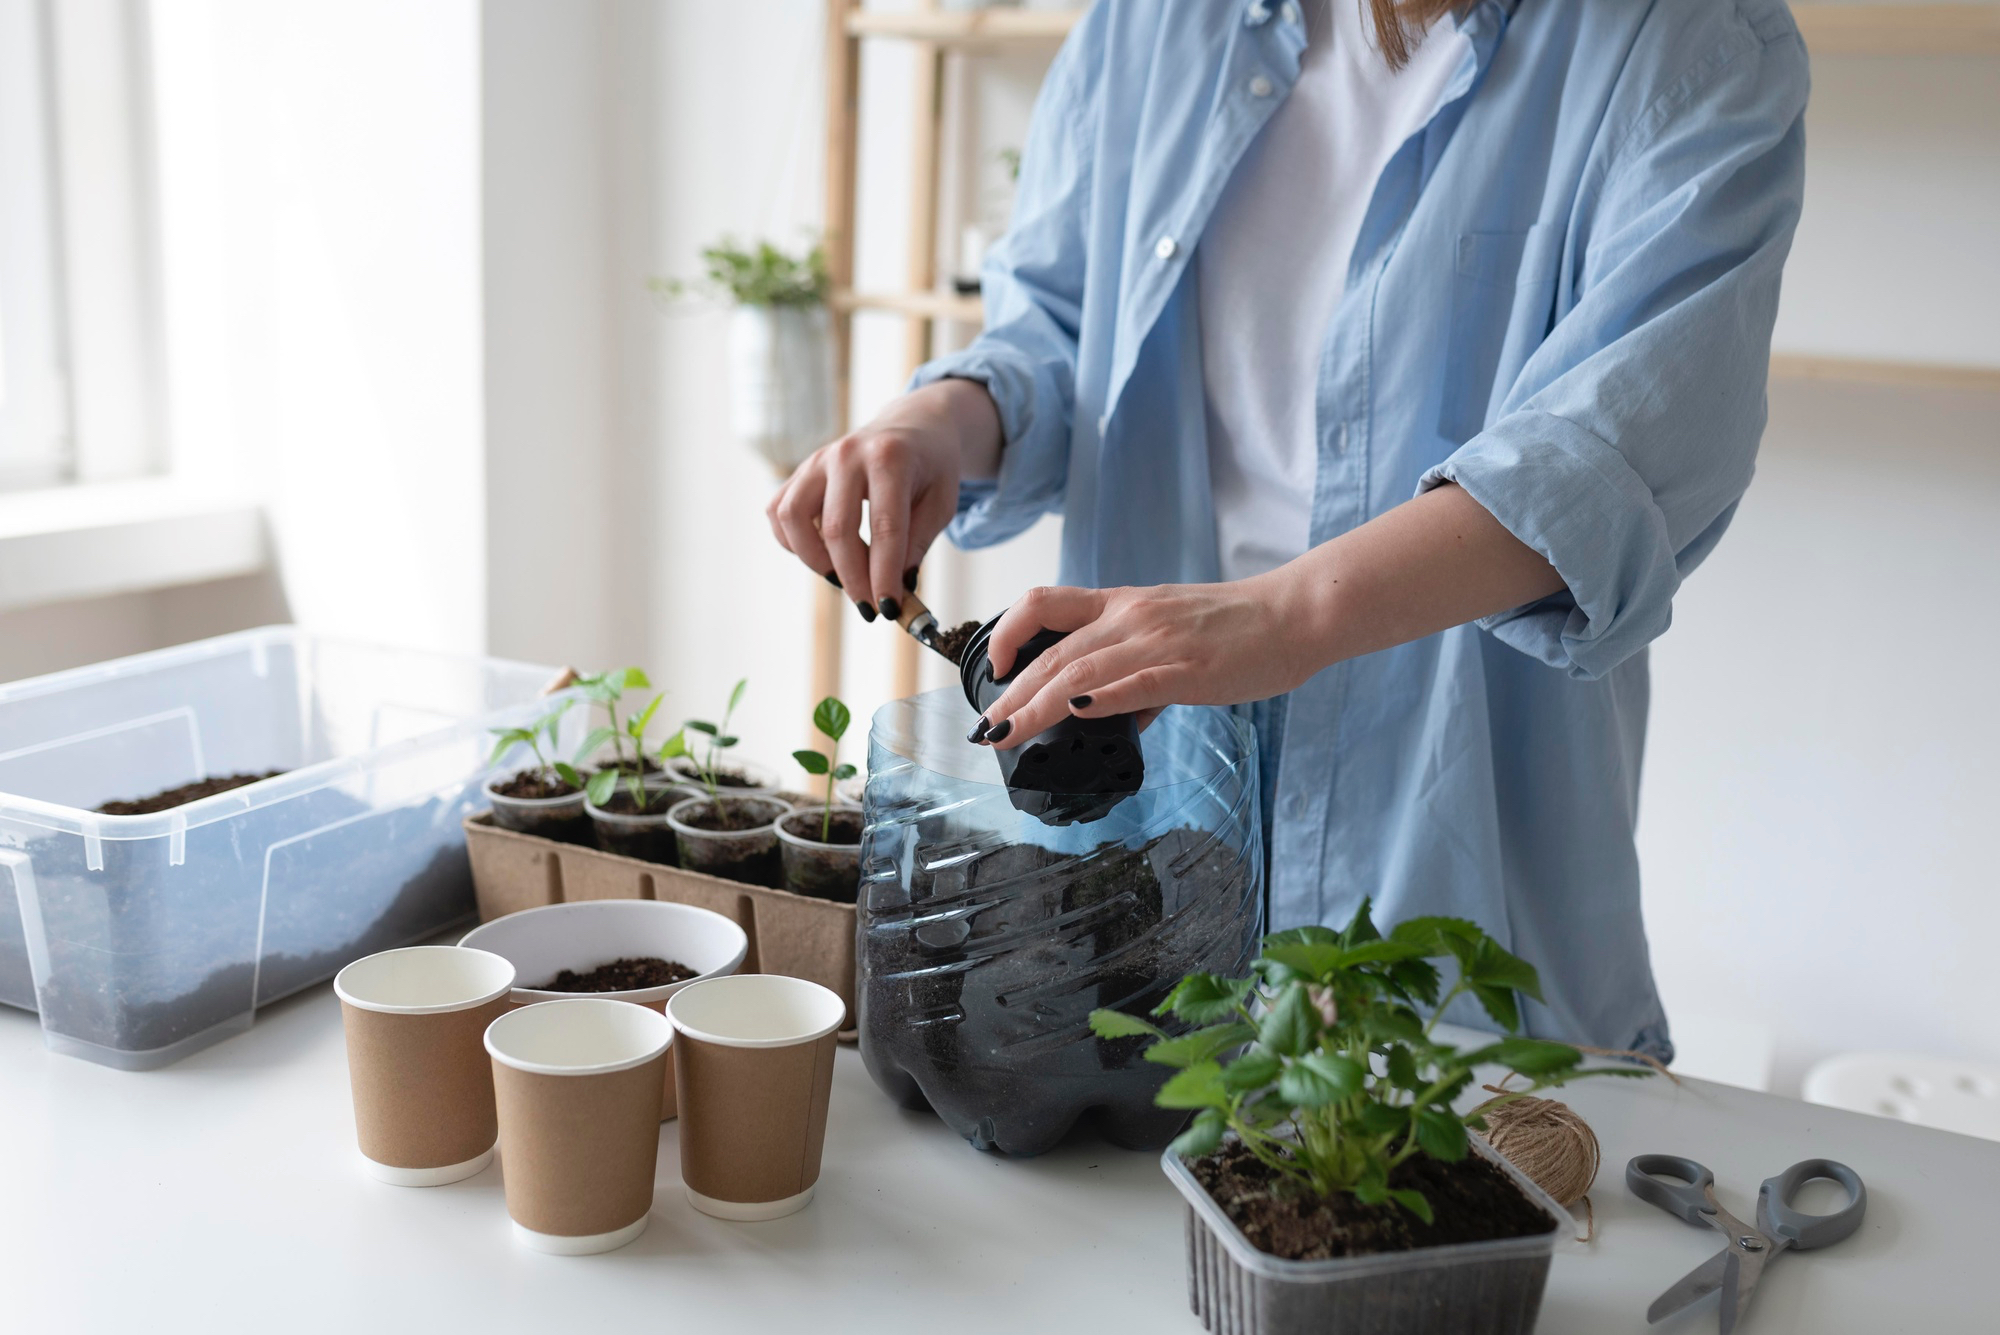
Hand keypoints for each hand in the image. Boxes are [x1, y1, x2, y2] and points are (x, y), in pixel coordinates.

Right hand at [766, 379, 999, 619]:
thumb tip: (895, 586)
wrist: (913, 427)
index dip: (884, 575)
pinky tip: (822, 554)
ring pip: (793, 518)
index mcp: (891, 458)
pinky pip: (779, 513)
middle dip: (852, 578)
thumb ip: (917, 543)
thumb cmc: (931, 469)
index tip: (889, 609)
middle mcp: (848, 453)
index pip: (884, 528)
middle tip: (869, 607)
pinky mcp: (800, 471)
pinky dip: (793, 543)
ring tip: (843, 577)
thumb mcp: (941, 504)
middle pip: (837, 529)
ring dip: (815, 560)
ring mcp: (817, 460)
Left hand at [973, 575, 1323, 748]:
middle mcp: (1132, 617)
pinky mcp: (1189, 669)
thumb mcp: (1173, 636)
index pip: (1046, 603)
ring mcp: (1158, 642)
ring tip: (1007, 734)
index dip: (1010, 630)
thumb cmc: (1238, 627)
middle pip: (1053, 651)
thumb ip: (1137, 674)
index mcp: (1123, 605)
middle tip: (986, 728)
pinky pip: (1137, 682)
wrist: (1294, 615)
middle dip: (1011, 694)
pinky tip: (1076, 713)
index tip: (997, 666)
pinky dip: (1102, 698)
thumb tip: (1114, 716)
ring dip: (1036, 705)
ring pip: (1081, 670)